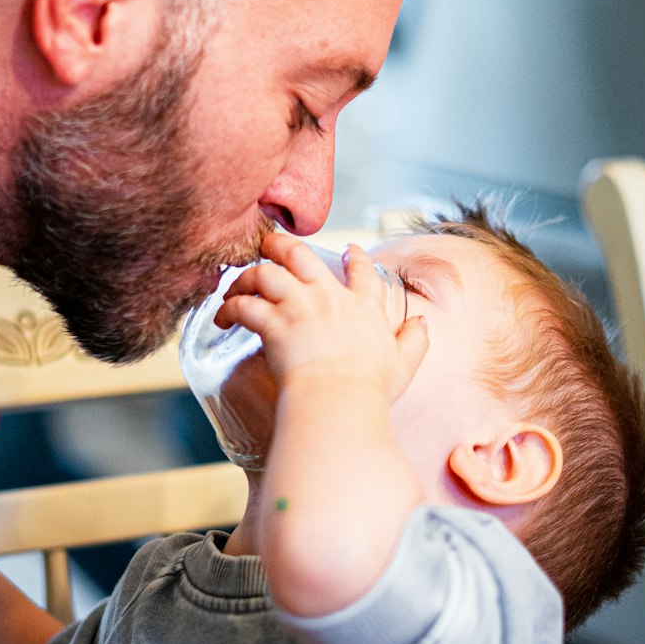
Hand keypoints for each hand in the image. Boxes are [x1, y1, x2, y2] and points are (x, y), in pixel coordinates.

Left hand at [216, 234, 427, 403]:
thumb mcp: (404, 363)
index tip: (348, 248)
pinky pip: (244, 306)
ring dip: (246, 277)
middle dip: (281, 245)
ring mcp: (299, 307)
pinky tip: (221, 317)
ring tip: (235, 287)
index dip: (355, 255)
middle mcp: (329, 298)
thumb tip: (423, 323)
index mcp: (363, 306)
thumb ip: (415, 340)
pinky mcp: (274, 323)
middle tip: (268, 245)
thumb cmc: (370, 388)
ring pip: (265, 273)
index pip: (362, 270)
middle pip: (301, 254)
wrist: (339, 398)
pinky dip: (229, 308)